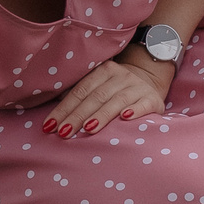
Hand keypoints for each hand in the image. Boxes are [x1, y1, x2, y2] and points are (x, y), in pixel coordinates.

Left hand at [43, 51, 170, 138]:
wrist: (149, 82)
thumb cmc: (114, 91)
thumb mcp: (97, 87)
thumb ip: (78, 95)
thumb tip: (53, 111)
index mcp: (103, 71)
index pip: (80, 91)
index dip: (64, 109)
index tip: (49, 126)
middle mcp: (121, 76)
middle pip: (96, 97)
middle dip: (78, 116)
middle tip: (64, 132)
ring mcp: (138, 86)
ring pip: (117, 101)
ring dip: (102, 115)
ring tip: (88, 128)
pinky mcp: (153, 99)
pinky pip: (144, 104)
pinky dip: (135, 110)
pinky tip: (125, 118)